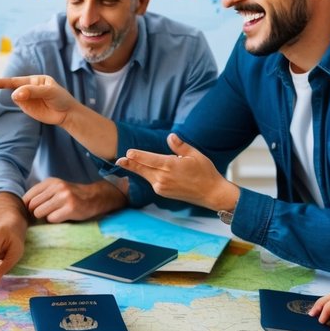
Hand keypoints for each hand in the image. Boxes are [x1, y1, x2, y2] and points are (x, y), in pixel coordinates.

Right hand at [0, 75, 78, 126]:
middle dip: (20, 93)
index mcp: (31, 79)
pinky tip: (39, 107)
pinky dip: (26, 107)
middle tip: (39, 97)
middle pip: (11, 88)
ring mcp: (24, 99)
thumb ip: (32, 91)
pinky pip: (20, 106)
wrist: (67, 113)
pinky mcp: (26, 108)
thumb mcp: (49, 91)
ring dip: (25, 100)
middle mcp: (26, 88)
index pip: (9, 80)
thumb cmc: (60, 98)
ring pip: (16, 98)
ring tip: (43, 101)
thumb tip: (14, 95)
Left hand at [23, 178, 124, 222]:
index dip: (27, 207)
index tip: (33, 211)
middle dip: (36, 213)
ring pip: (40, 213)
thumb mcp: (56, 188)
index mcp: (50, 182)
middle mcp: (57, 187)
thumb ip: (41, 193)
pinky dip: (54, 221)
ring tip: (54, 214)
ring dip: (45, 217)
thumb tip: (22, 205)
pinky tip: (63, 217)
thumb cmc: (71, 195)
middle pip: (32, 206)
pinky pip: (52, 219)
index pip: (28, 197)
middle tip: (45, 215)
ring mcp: (64, 197)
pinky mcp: (70, 208)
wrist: (94, 198)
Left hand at [116, 133, 231, 210]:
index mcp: (171, 166)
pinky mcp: (163, 192)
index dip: (137, 156)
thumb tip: (170, 136)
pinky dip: (147, 174)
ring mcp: (162, 187)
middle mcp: (163, 178)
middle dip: (130, 164)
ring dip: (137, 169)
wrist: (211, 194)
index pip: (149, 160)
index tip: (128, 152)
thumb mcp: (195, 155)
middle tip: (118, 160)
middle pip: (143, 169)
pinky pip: (152, 181)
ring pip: (146, 175)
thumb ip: (180, 146)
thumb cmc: (205, 172)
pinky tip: (145, 169)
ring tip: (126, 162)